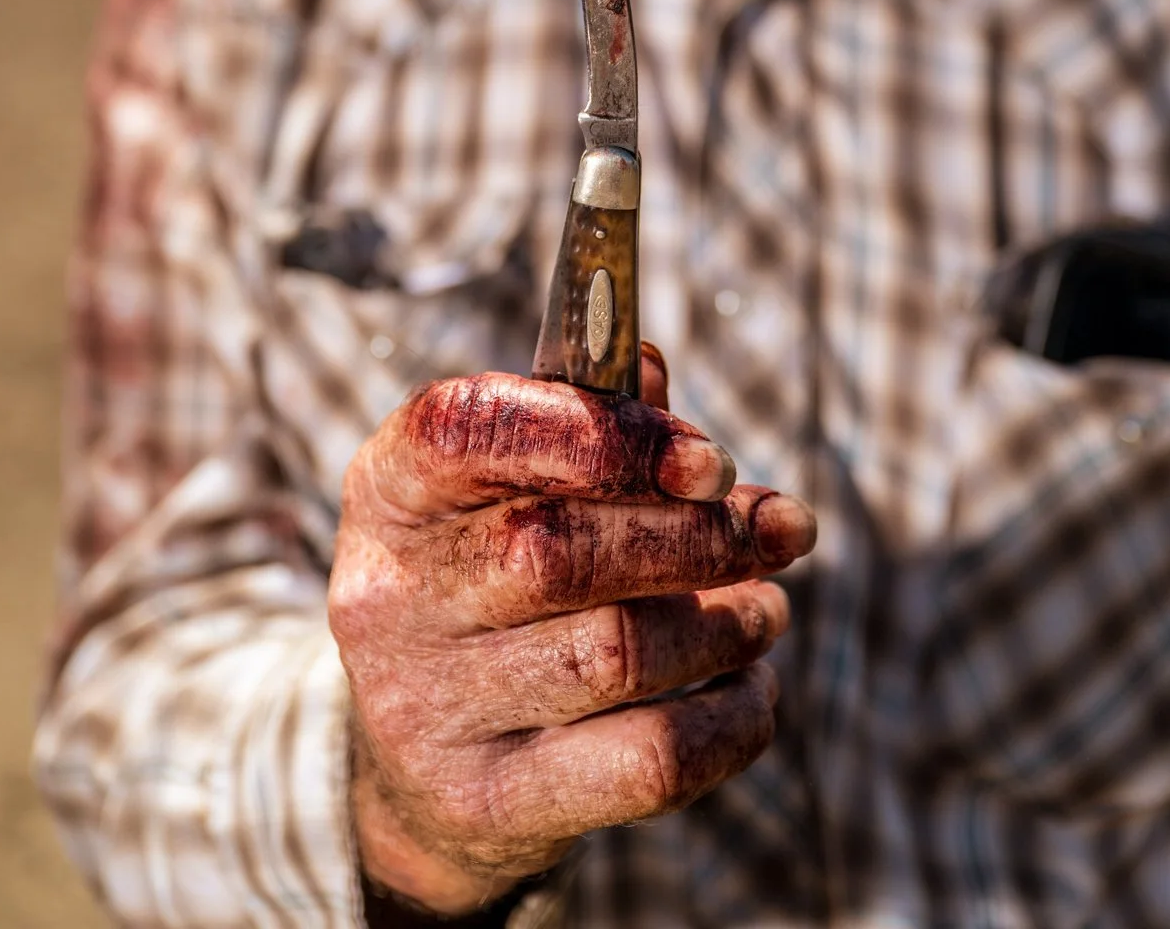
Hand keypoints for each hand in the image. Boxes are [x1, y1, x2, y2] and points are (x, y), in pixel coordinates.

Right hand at [330, 345, 814, 914]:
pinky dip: (728, 722)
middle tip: (781, 530)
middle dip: (697, 534)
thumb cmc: (492, 584)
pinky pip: (645, 763)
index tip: (710, 458)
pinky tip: (750, 690)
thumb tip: (645, 367)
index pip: (469, 428)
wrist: (423, 770)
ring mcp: (429, 709)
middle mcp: (390, 596)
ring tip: (765, 608)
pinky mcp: (489, 801)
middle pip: (560, 548)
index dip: (601, 432)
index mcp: (389, 489)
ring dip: (723, 623)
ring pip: (616, 652)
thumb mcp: (506, 490)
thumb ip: (582, 422)